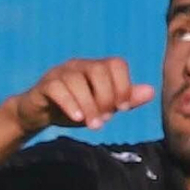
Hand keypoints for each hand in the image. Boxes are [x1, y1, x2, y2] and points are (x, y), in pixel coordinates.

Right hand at [9, 56, 154, 136]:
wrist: (39, 114)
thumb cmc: (75, 109)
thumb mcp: (103, 107)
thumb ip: (125, 99)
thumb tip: (151, 91)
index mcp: (95, 68)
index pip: (116, 64)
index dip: (123, 85)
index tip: (122, 109)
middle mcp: (79, 65)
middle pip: (98, 69)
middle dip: (106, 96)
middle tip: (106, 119)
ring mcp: (60, 73)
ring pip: (77, 80)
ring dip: (89, 105)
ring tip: (93, 125)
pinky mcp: (44, 86)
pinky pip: (57, 88)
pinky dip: (70, 103)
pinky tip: (77, 119)